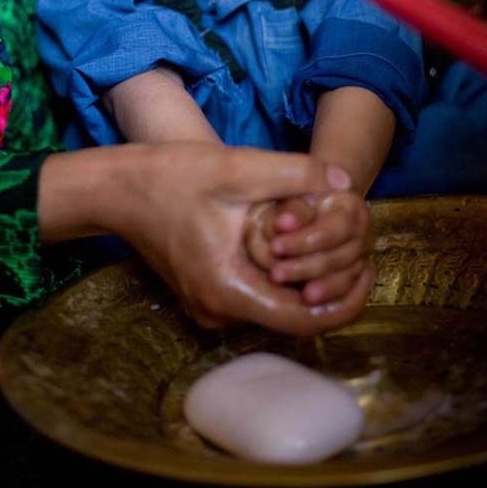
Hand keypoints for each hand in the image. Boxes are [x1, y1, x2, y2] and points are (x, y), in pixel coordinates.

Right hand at [112, 143, 373, 335]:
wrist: (118, 189)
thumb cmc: (170, 176)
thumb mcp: (237, 166)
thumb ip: (296, 173)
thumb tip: (347, 185)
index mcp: (227, 291)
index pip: (306, 321)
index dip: (347, 299)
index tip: (368, 267)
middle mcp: (217, 312)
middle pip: (294, 316)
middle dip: (331, 284)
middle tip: (356, 248)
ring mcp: (209, 306)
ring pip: (276, 304)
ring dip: (306, 276)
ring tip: (328, 238)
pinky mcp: (206, 293)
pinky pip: (257, 294)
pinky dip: (282, 273)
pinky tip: (292, 239)